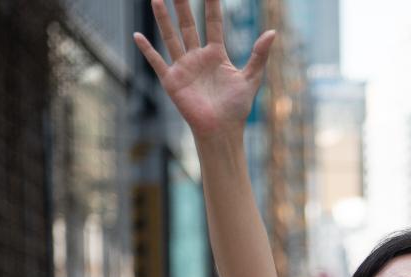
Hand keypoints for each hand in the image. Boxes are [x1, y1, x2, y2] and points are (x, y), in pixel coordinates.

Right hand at [134, 0, 275, 139]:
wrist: (221, 130)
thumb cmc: (237, 107)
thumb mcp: (251, 78)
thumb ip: (259, 55)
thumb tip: (272, 32)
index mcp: (216, 54)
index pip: (213, 23)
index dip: (211, 5)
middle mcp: (197, 57)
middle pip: (188, 24)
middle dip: (183, 5)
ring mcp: (183, 67)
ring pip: (171, 37)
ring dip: (163, 19)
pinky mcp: (172, 80)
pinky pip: (157, 62)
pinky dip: (147, 50)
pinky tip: (137, 35)